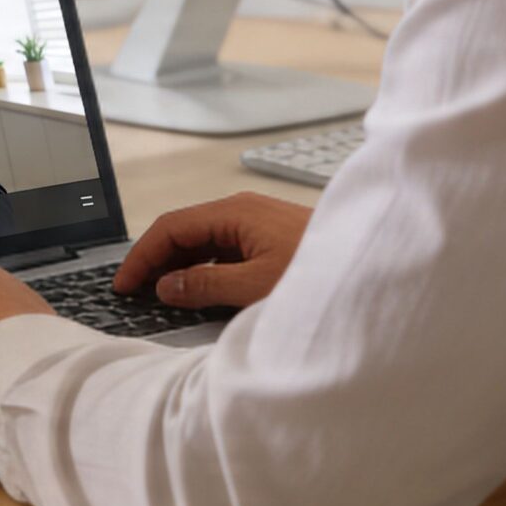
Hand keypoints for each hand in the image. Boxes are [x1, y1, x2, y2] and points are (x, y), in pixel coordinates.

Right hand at [113, 192, 312, 309]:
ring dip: (178, 265)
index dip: (141, 256)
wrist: (381, 266)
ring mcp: (258, 222)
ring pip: (203, 240)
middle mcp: (243, 211)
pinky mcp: (271, 238)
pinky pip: (224, 248)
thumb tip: (166, 286)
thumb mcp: (256, 287)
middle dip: (155, 259)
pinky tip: (199, 290)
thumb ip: (205, 286)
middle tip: (134, 291)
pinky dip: (203, 267)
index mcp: (234, 213)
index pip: (170, 228)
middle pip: (183, 231)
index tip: (124, 283)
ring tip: (159, 294)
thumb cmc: (324, 273)